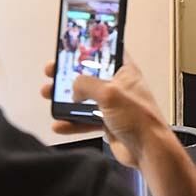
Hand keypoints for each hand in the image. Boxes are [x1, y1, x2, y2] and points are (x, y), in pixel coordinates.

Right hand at [40, 56, 168, 167]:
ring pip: (84, 98)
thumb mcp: (109, 93)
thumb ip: (87, 84)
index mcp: (125, 72)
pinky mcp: (107, 123)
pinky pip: (85, 120)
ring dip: (65, 98)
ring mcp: (112, 106)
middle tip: (52, 71)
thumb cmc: (137, 117)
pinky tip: (59, 124)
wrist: (148, 151)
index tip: (73, 45)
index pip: (108, 51)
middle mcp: (118, 87)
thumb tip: (73, 87)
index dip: (92, 46)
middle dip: (68, 74)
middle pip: (89, 75)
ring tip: (47, 95)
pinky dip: (71, 122)